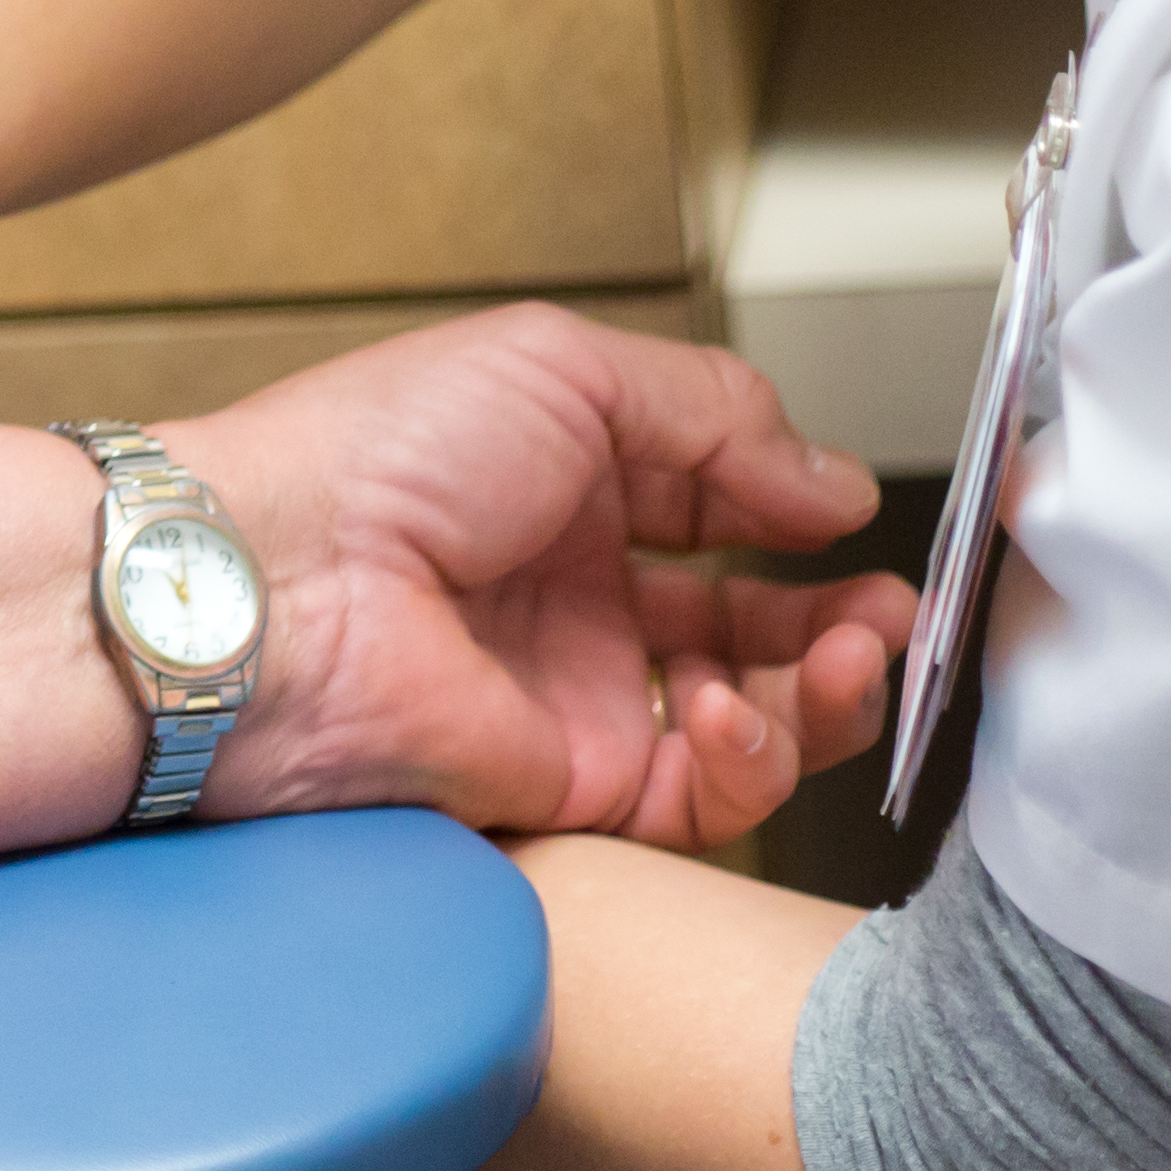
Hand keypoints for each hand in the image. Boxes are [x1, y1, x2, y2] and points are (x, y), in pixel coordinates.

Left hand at [179, 305, 915, 849]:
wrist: (275, 588)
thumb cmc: (376, 457)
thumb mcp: (562, 373)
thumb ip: (716, 418)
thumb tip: (834, 484)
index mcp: (562, 487)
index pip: (718, 508)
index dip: (803, 513)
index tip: (868, 514)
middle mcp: (573, 597)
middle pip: (755, 629)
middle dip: (845, 624)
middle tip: (895, 613)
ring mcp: (576, 696)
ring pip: (753, 722)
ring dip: (828, 692)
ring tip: (854, 649)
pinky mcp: (574, 791)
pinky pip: (706, 797)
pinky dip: (752, 757)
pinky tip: (731, 705)